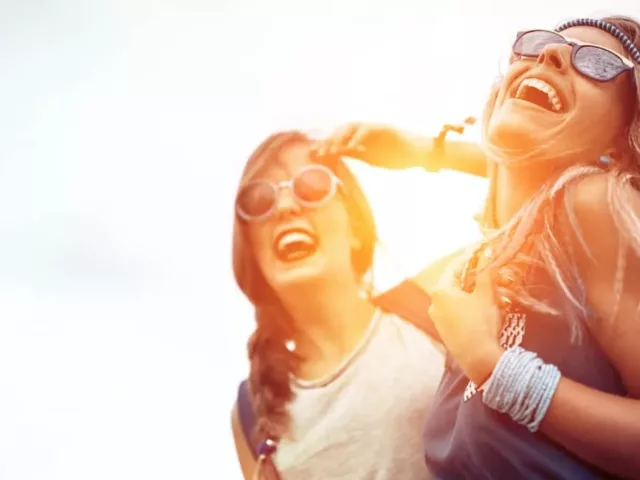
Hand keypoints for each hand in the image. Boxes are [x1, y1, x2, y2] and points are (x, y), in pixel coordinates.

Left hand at [311, 123, 432, 169]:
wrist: (422, 154)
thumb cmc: (398, 156)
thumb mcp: (371, 157)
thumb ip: (355, 153)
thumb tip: (337, 153)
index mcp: (362, 137)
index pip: (340, 137)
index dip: (326, 143)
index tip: (313, 153)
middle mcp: (366, 129)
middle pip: (342, 130)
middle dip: (329, 140)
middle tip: (318, 152)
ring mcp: (376, 127)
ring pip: (353, 127)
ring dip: (340, 137)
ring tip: (331, 150)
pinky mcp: (385, 128)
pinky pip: (368, 130)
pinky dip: (358, 138)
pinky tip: (350, 147)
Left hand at [428, 257, 503, 383]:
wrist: (477, 358)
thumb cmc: (480, 323)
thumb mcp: (486, 295)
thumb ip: (486, 275)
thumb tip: (489, 258)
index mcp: (440, 291)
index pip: (454, 267)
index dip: (469, 257)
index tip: (480, 251)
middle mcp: (434, 303)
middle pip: (454, 282)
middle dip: (471, 276)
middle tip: (486, 271)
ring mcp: (437, 319)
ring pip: (455, 298)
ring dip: (471, 293)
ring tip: (489, 291)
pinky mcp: (444, 331)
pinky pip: (455, 312)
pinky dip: (467, 306)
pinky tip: (481, 309)